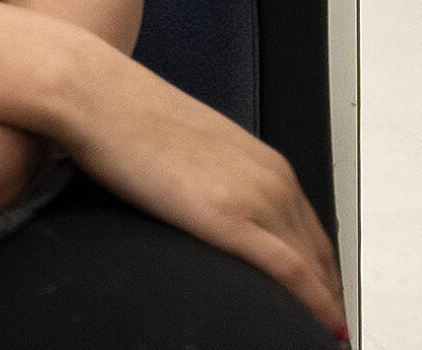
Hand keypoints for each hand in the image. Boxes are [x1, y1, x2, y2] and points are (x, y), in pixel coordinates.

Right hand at [52, 51, 347, 340]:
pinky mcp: (229, 218)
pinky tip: (322, 327)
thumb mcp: (185, 151)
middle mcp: (271, 178)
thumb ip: (209, 180)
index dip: (321, 274)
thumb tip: (200, 208)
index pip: (310, 232)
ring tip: (319, 335)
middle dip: (327, 295)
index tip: (319, 300)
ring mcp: (255, 196)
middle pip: (319, 254)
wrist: (94, 94)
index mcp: (263, 162)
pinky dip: (313, 303)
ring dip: (323, 306)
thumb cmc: (124, 116)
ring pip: (313, 267)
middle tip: (324, 326)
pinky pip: (290, 273)